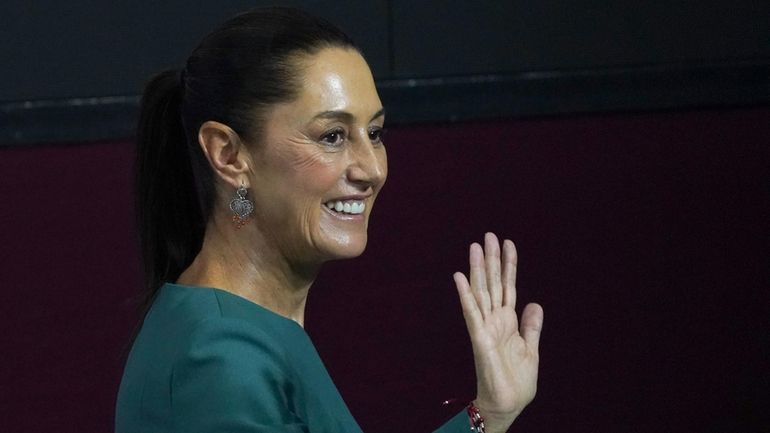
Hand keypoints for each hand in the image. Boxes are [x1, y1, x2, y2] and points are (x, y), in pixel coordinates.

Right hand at [453, 233, 543, 432]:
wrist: (508, 403)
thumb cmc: (516, 381)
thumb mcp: (531, 349)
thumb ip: (531, 326)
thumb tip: (535, 303)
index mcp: (507, 321)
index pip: (507, 286)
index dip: (508, 265)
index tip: (508, 243)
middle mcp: (494, 319)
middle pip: (492, 283)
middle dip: (491, 259)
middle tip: (489, 235)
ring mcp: (485, 327)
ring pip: (481, 291)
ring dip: (476, 269)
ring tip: (475, 246)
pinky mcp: (479, 338)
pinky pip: (471, 312)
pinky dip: (464, 294)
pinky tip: (459, 276)